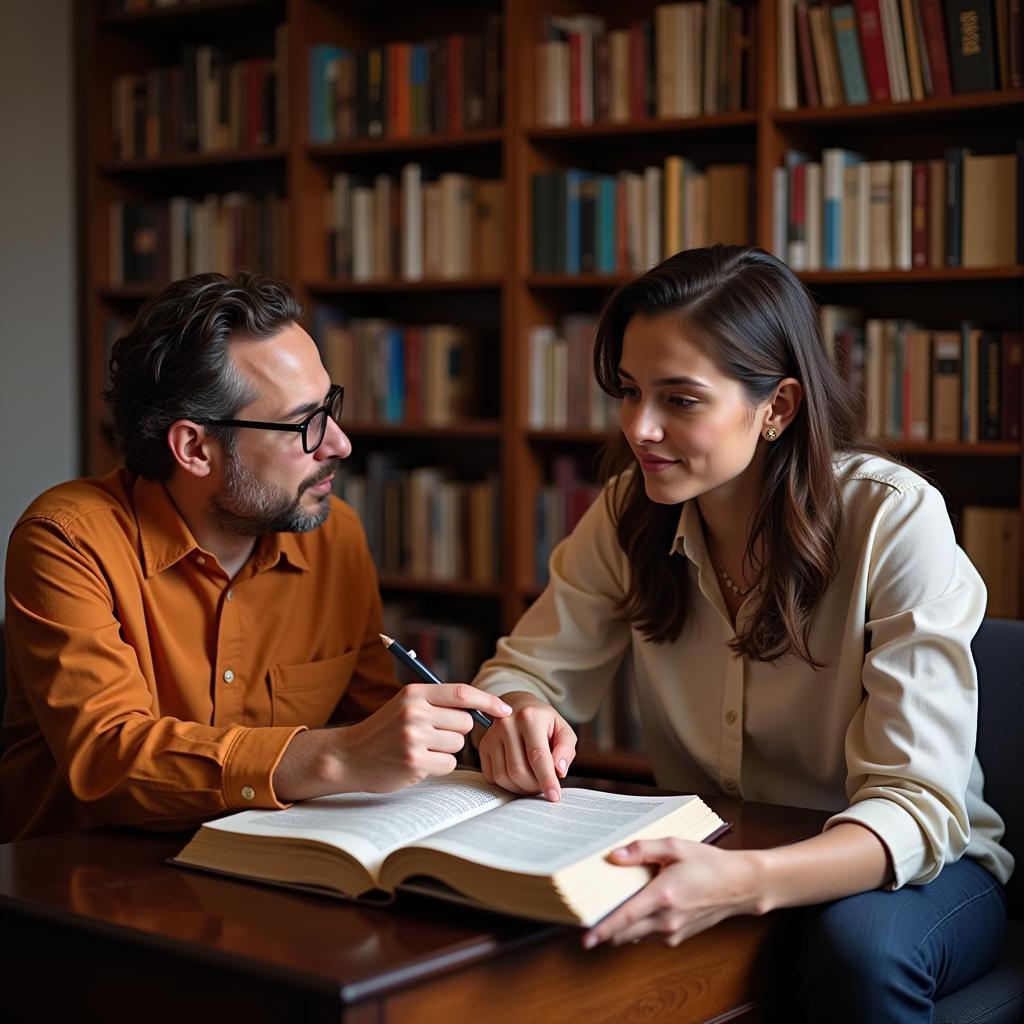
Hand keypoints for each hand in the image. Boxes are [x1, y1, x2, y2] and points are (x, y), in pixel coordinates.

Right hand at [333, 684, 512, 793]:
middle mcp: (415, 712)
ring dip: (446, 750)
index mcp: (415, 693)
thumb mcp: (406, 705)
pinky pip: (449, 764)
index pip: (462, 692)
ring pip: (458, 744)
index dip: (488, 701)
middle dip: (458, 731)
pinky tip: (419, 763)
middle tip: (434, 736)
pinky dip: (439, 766)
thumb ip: (438, 702)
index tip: (505, 710)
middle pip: (465, 722)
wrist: (349, 756)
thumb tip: (481, 709)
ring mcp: (414, 738)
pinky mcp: (414, 762)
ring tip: (422, 749)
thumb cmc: (384, 731)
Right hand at [478, 690, 576, 801]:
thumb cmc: (544, 721)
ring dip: (520, 788)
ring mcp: (492, 735)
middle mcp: (507, 724)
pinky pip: (492, 777)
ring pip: (504, 776)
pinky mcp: (483, 746)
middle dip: (534, 786)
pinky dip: (507, 784)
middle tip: (544, 786)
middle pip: (519, 770)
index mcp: (530, 717)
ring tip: (532, 781)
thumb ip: (565, 749)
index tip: (554, 796)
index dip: (547, 779)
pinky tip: (518, 777)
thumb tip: (559, 771)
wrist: (519, 705)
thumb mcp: (562, 729)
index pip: (538, 756)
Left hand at [581, 839, 761, 948]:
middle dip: (605, 929)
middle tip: (589, 915)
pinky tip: (637, 908)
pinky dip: (637, 929)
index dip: (602, 929)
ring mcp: (673, 932)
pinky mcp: (677, 937)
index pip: (624, 918)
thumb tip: (615, 856)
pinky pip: (648, 937)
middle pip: (624, 934)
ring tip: (612, 906)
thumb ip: (642, 849)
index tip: (585, 937)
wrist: (739, 885)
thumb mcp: (675, 846)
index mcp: (663, 896)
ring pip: (635, 937)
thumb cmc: (708, 863)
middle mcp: (666, 920)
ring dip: (621, 928)